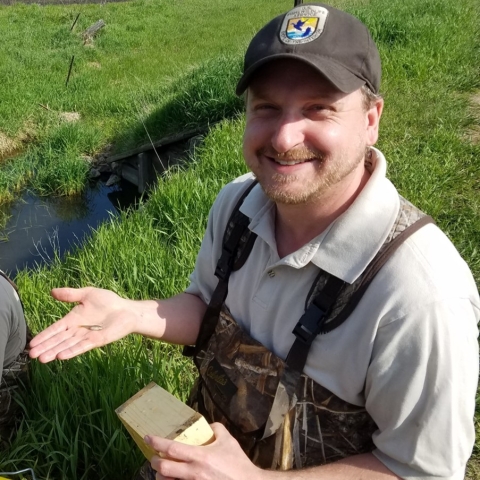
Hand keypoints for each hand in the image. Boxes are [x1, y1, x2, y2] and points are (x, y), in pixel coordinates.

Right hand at [29, 287, 137, 362]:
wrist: (127, 310)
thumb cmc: (109, 302)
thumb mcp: (88, 294)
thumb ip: (71, 294)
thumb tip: (52, 291)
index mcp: (73, 319)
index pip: (55, 329)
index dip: (44, 336)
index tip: (31, 344)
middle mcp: (78, 329)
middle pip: (59, 340)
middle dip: (46, 347)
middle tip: (32, 355)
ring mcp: (87, 336)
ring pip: (68, 345)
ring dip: (55, 351)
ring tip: (42, 359)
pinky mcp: (98, 340)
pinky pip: (83, 346)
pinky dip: (72, 351)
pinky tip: (61, 356)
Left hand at [147, 423, 263, 479]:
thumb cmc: (237, 463)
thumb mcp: (228, 440)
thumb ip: (215, 428)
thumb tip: (206, 425)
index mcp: (200, 456)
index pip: (172, 448)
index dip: (157, 442)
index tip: (148, 437)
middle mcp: (194, 472)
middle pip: (163, 467)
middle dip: (155, 461)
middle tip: (154, 456)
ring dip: (160, 475)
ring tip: (162, 469)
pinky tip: (172, 478)